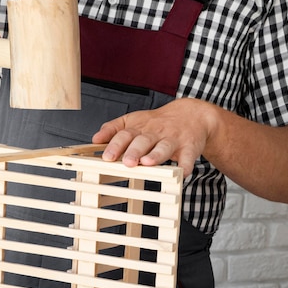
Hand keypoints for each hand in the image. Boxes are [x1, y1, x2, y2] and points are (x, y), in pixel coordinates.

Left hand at [92, 98, 219, 176]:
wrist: (191, 115)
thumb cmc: (157, 123)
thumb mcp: (134, 120)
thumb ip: (114, 129)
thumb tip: (96, 139)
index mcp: (140, 127)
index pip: (125, 133)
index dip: (115, 144)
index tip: (106, 156)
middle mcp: (155, 132)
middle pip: (143, 140)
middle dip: (134, 151)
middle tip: (127, 162)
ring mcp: (172, 140)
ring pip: (163, 147)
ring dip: (156, 154)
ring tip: (147, 163)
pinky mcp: (189, 147)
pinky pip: (188, 157)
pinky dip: (186, 165)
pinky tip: (182, 172)